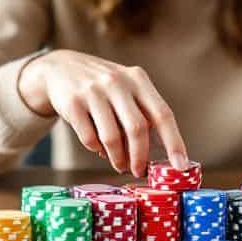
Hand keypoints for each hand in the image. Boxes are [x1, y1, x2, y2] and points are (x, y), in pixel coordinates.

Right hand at [17, 50, 188, 177]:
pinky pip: (89, 138)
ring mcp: (93, 91)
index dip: (174, 142)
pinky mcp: (73, 103)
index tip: (181, 166)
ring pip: (112, 137)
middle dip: (140, 156)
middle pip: (137, 129)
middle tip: (139, 172)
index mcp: (138, 79)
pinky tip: (98, 147)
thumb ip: (143, 114)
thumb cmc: (104, 88)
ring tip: (119, 164)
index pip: (162, 114)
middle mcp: (117, 82)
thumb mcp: (127, 89)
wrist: (60, 68)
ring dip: (118, 158)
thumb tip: (161, 155)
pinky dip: (96, 149)